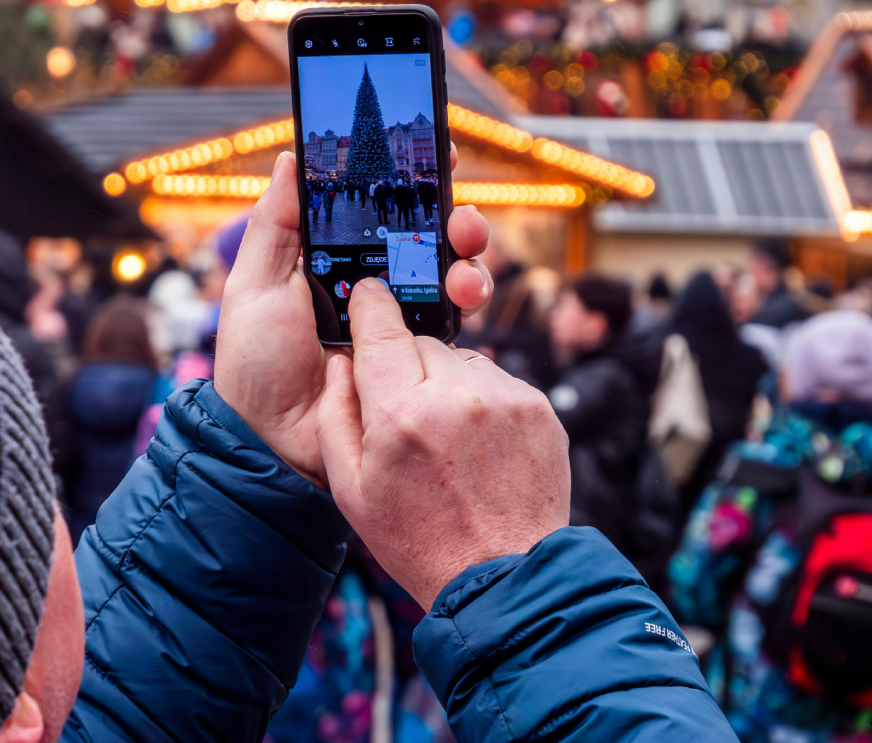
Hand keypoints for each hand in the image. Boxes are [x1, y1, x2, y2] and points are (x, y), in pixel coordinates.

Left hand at [215, 147, 492, 485]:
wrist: (271, 441)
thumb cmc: (254, 364)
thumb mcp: (253, 286)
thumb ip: (274, 224)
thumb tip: (291, 157)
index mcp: (334, 260)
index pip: (380, 208)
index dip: (411, 179)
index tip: (436, 151)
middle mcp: (373, 286)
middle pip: (428, 237)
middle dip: (453, 216)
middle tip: (458, 217)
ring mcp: (399, 323)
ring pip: (451, 275)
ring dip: (467, 260)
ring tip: (461, 266)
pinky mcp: (416, 359)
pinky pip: (454, 325)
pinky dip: (466, 304)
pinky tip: (460, 300)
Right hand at [315, 278, 569, 607]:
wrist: (502, 578)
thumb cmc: (416, 538)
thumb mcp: (350, 488)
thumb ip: (334, 415)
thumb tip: (338, 363)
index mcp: (401, 412)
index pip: (380, 323)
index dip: (369, 303)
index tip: (365, 293)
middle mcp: (456, 394)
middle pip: (418, 341)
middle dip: (404, 365)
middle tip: (402, 413)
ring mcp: (504, 398)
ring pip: (459, 358)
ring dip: (444, 381)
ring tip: (444, 438)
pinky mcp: (537, 408)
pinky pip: (495, 381)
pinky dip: (480, 400)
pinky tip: (475, 445)